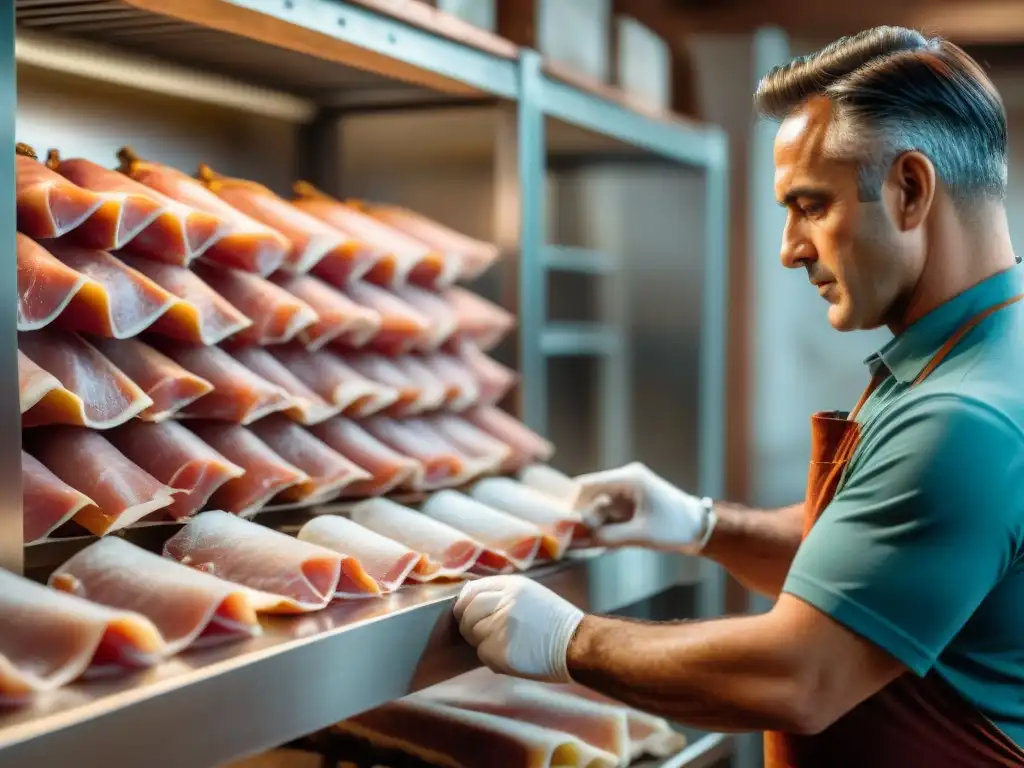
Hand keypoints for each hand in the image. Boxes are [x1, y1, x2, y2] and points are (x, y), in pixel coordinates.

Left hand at [453, 576, 583, 682]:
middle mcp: (504, 603)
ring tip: (504, 644)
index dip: (465, 603)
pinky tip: (512, 656)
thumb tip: (471, 599)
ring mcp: (500, 627)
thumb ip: (503, 594)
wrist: (578, 644)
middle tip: (484, 633)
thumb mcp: (531, 594)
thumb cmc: (557, 622)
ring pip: (473, 634)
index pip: (472, 590)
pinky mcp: (500, 651)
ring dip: (482, 641)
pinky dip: (492, 657)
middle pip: (467, 612)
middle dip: (470, 624)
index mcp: (512, 587)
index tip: (466, 612)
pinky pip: (482, 653)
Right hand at [573, 462, 712, 550]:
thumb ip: (606, 538)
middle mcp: (625, 482)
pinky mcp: (630, 506)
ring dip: (592, 527)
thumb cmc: (677, 527)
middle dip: (581, 520)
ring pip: (598, 509)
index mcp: (628, 479)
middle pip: (590, 499)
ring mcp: (627, 494)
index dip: (569, 501)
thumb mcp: (640, 535)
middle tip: (569, 541)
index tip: (555, 520)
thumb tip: (577, 543)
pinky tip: (597, 544)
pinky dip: (602, 529)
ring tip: (584, 547)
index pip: (586, 484)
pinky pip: (608, 516)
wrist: (704, 530)